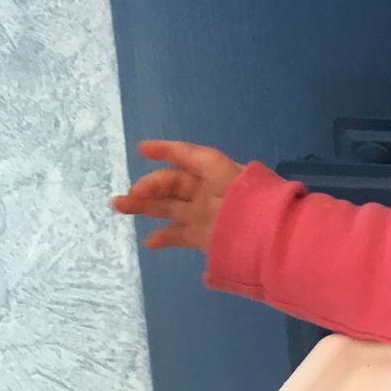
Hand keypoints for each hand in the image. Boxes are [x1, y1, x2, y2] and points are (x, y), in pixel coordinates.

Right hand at [110, 141, 242, 252]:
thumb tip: (169, 149)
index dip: (166, 151)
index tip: (142, 148)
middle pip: (173, 185)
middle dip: (147, 186)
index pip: (187, 158)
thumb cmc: (246, 198)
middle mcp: (209, 192)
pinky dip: (164, 238)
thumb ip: (196, 157)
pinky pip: (180, 235)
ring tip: (120, 207)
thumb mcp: (222, 170)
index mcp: (216, 173)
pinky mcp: (206, 238)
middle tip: (129, 196)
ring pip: (169, 208)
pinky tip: (149, 242)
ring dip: (144, 206)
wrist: (270, 236)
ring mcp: (206, 215)